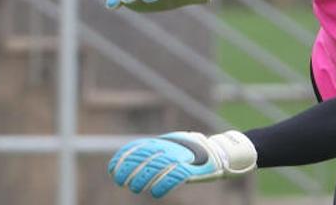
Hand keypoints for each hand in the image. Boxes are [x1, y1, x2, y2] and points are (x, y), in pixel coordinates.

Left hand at [108, 130, 256, 198]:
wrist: (221, 153)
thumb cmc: (195, 152)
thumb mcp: (174, 147)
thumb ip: (157, 151)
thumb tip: (135, 158)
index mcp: (164, 142)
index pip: (139, 147)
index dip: (125, 158)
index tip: (114, 169)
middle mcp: (171, 148)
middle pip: (145, 158)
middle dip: (130, 170)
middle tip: (122, 181)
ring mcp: (181, 158)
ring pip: (156, 168)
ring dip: (143, 179)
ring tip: (135, 188)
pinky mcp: (191, 169)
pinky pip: (174, 177)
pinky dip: (162, 186)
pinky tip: (155, 193)